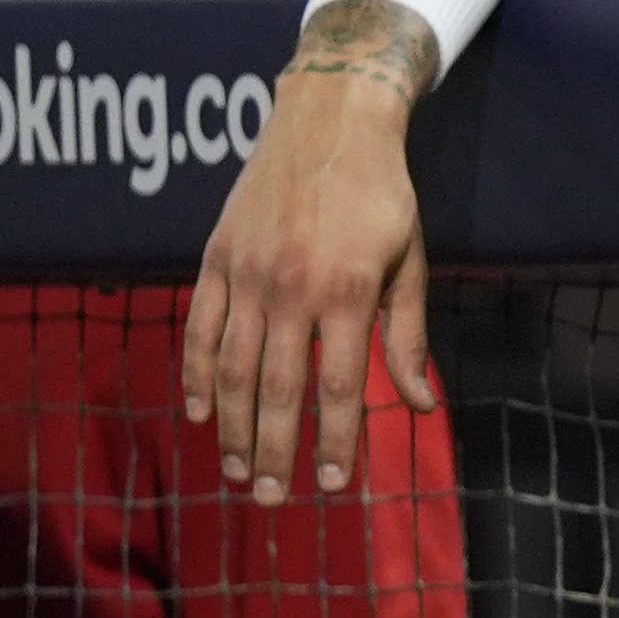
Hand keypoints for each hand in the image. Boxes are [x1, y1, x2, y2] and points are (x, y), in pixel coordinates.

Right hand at [181, 61, 437, 500]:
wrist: (330, 117)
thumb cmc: (382, 194)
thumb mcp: (410, 260)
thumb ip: (408, 338)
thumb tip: (421, 406)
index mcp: (349, 291)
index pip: (337, 389)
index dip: (333, 445)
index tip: (331, 488)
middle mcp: (292, 286)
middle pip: (279, 390)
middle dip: (275, 453)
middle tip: (272, 500)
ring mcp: (248, 272)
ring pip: (232, 369)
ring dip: (234, 428)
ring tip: (239, 472)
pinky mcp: (215, 257)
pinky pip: (200, 329)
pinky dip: (197, 376)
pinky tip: (202, 415)